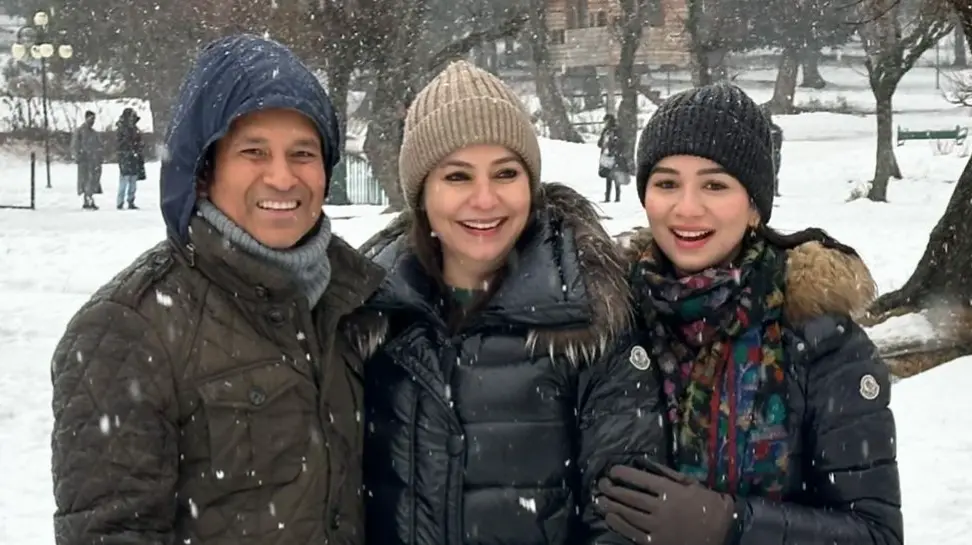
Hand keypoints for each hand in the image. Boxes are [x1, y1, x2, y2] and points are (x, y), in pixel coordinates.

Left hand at [595, 460, 734, 544]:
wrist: (725, 533)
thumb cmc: (709, 506)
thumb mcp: (692, 484)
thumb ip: (669, 474)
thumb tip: (647, 464)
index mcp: (670, 490)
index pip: (641, 479)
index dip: (623, 474)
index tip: (612, 471)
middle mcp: (661, 507)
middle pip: (630, 496)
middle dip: (612, 489)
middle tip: (600, 484)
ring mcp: (657, 527)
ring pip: (628, 514)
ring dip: (611, 506)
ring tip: (599, 500)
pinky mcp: (656, 543)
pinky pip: (632, 533)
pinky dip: (619, 525)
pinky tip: (610, 518)